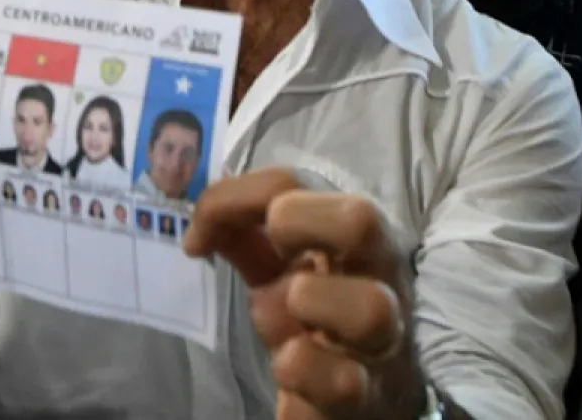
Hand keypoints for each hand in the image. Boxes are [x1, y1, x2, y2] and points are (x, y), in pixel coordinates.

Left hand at [185, 170, 420, 419]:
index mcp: (351, 236)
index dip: (237, 198)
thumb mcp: (277, 269)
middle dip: (298, 222)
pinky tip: (289, 369)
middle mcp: (378, 277)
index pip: (297, 183)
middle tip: (271, 249)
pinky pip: (343, 383)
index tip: (200, 237)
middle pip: (359, 220)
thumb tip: (201, 219)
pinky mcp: (368, 397)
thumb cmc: (315, 317)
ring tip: (285, 321)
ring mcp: (381, 340)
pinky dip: (304, 372)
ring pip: (368, 307)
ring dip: (310, 303)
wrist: (358, 396)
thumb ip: (244, 237)